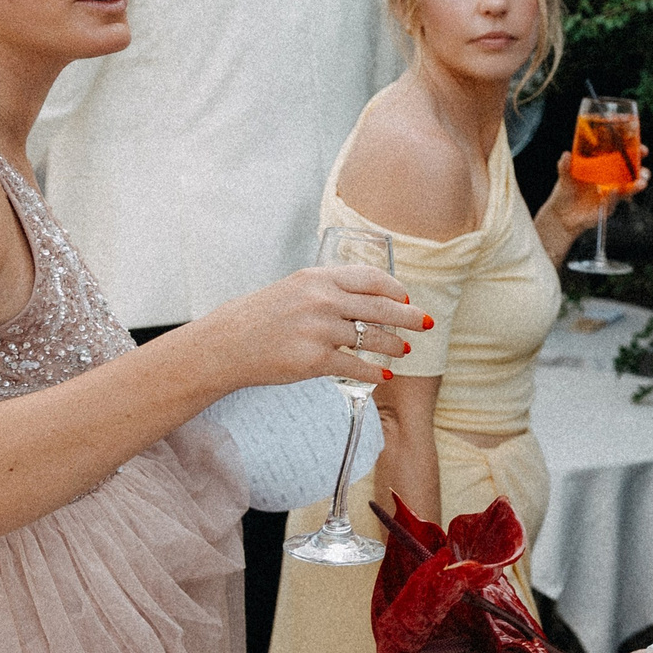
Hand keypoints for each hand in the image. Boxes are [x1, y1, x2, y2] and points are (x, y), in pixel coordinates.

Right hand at [183, 266, 425, 392]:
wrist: (226, 344)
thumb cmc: (260, 316)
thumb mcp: (294, 288)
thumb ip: (327, 289)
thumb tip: (366, 299)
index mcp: (318, 278)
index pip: (370, 278)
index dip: (394, 289)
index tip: (406, 298)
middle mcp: (322, 301)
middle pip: (380, 307)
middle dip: (409, 317)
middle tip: (425, 323)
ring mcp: (320, 331)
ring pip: (372, 338)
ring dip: (394, 346)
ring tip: (404, 350)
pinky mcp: (314, 361)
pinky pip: (356, 367)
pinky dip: (374, 373)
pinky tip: (383, 375)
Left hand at [539, 151, 650, 244]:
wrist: (562, 214)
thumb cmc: (566, 191)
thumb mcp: (565, 176)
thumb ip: (565, 166)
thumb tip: (566, 154)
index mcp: (605, 168)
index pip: (624, 158)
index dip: (635, 153)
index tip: (642, 148)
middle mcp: (612, 181)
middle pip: (633, 175)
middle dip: (642, 172)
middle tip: (643, 170)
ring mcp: (611, 195)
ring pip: (629, 190)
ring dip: (637, 186)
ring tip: (641, 183)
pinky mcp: (607, 208)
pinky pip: (613, 201)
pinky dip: (614, 196)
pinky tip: (614, 191)